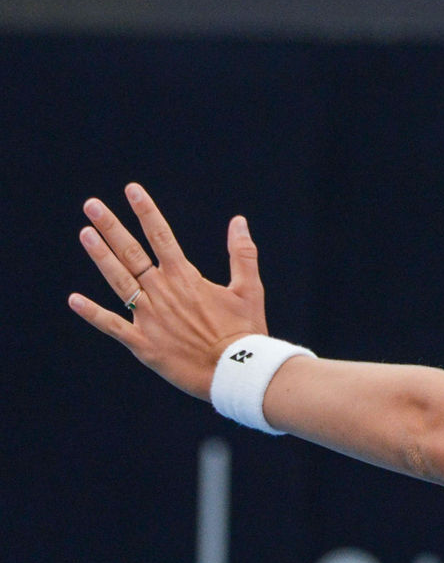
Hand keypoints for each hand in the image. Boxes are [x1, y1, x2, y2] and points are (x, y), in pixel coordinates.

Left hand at [68, 183, 267, 398]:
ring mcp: (149, 318)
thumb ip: (242, 253)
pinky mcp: (142, 344)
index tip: (131, 190)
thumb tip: (238, 221)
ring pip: (118, 281)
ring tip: (85, 233)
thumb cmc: (246, 331)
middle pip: (131, 253)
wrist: (236, 372)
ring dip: (100, 256)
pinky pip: (112, 325)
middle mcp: (163, 292)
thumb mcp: (249, 289)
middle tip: (92, 205)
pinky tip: (74, 300)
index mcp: (186, 277)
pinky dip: (92, 313)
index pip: (161, 236)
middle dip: (111, 227)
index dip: (146, 211)